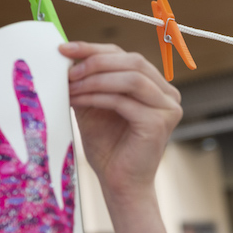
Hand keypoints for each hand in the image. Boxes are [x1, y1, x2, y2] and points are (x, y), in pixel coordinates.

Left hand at [60, 43, 182, 199]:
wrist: (119, 184)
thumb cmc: (108, 148)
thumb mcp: (94, 107)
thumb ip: (88, 82)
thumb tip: (65, 56)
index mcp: (155, 86)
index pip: (126, 56)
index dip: (95, 48)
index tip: (65, 48)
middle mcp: (167, 94)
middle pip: (132, 60)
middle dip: (95, 60)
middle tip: (67, 67)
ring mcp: (167, 107)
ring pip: (130, 77)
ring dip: (95, 78)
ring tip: (70, 84)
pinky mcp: (158, 122)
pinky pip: (124, 100)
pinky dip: (97, 96)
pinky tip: (78, 100)